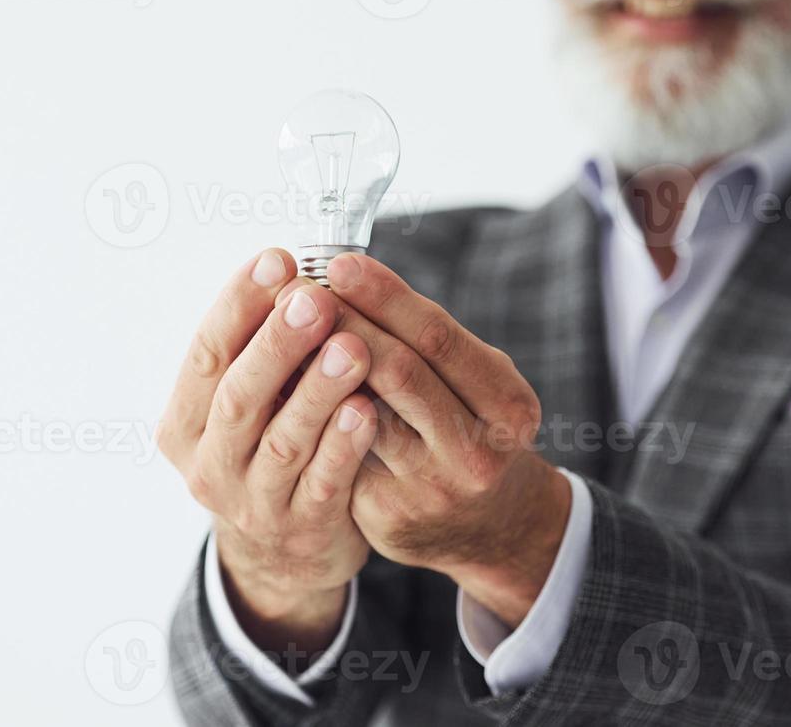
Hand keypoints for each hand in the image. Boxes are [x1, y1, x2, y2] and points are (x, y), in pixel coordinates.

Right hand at [157, 248, 379, 652]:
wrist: (284, 555)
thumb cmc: (270, 450)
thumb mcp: (250, 405)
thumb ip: (261, 351)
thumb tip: (292, 270)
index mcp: (186, 421)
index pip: (206, 353)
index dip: (238, 304)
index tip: (277, 259)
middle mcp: (210, 462)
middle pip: (239, 396)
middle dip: (277, 343)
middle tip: (315, 297)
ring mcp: (252, 502)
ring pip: (282, 442)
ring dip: (317, 391)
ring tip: (352, 347)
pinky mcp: (301, 529)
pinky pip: (323, 484)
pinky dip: (342, 447)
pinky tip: (366, 411)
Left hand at [319, 253, 573, 627]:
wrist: (487, 527)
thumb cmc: (470, 429)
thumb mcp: (479, 384)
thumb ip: (426, 343)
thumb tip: (347, 278)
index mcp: (507, 405)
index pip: (438, 338)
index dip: (386, 297)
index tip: (339, 264)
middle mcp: (477, 451)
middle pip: (400, 373)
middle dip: (345, 324)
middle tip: (300, 290)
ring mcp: (431, 489)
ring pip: (363, 415)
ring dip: (317, 367)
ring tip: (283, 329)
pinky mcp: (388, 516)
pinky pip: (340, 452)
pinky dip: (310, 411)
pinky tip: (282, 383)